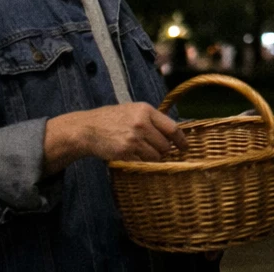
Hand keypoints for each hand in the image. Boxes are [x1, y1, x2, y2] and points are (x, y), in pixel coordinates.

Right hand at [45, 103, 187, 172]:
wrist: (89, 129)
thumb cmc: (113, 119)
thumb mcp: (134, 110)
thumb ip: (152, 119)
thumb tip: (172, 132)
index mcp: (146, 111)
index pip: (172, 127)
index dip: (181, 139)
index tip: (185, 146)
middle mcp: (142, 124)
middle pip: (165, 144)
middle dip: (165, 150)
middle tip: (160, 151)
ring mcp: (134, 139)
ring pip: (156, 155)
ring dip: (154, 158)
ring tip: (145, 153)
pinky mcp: (125, 152)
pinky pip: (142, 162)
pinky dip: (142, 162)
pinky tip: (136, 157)